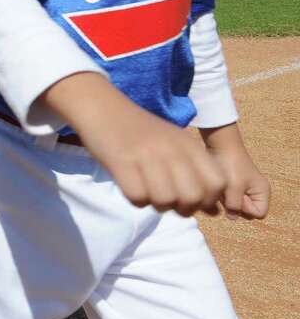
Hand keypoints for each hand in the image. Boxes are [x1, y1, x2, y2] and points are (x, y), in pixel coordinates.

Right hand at [42, 74, 226, 216]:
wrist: (101, 107)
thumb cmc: (139, 130)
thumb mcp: (174, 144)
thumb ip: (195, 173)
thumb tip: (212, 211)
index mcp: (189, 144)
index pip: (217, 183)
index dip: (207, 200)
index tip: (191, 199)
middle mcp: (172, 150)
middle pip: (193, 197)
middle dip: (182, 208)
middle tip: (167, 200)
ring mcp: (146, 155)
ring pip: (165, 201)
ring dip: (156, 204)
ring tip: (147, 191)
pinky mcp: (121, 162)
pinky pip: (137, 197)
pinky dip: (134, 198)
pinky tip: (130, 184)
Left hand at [202, 124, 270, 219]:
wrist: (220, 144)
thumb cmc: (230, 164)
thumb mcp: (234, 188)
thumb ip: (235, 206)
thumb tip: (232, 216)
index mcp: (262, 192)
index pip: (259, 214)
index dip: (246, 209)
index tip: (238, 195)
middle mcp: (255, 192)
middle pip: (246, 211)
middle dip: (235, 204)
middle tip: (228, 190)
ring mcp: (243, 188)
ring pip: (235, 205)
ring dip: (226, 199)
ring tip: (221, 186)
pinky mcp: (232, 185)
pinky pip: (227, 197)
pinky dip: (221, 194)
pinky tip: (216, 185)